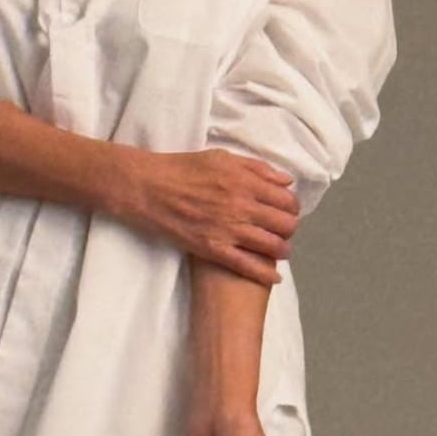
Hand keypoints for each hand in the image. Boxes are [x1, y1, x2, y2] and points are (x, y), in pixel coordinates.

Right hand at [127, 148, 298, 288]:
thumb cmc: (180, 168)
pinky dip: (266, 274)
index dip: (290, 208)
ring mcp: (228, 228)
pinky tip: (273, 277)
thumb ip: (255, 167)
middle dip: (288, 229)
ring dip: (281, 250)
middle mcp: (241, 204)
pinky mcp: (213, 248)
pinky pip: (248, 266)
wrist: (145, 187)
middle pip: (286, 225)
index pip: (287, 200)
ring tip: (277, 250)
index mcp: (244, 180)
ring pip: (273, 247)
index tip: (284, 211)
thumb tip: (285, 181)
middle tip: (280, 231)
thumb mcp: (220, 158)